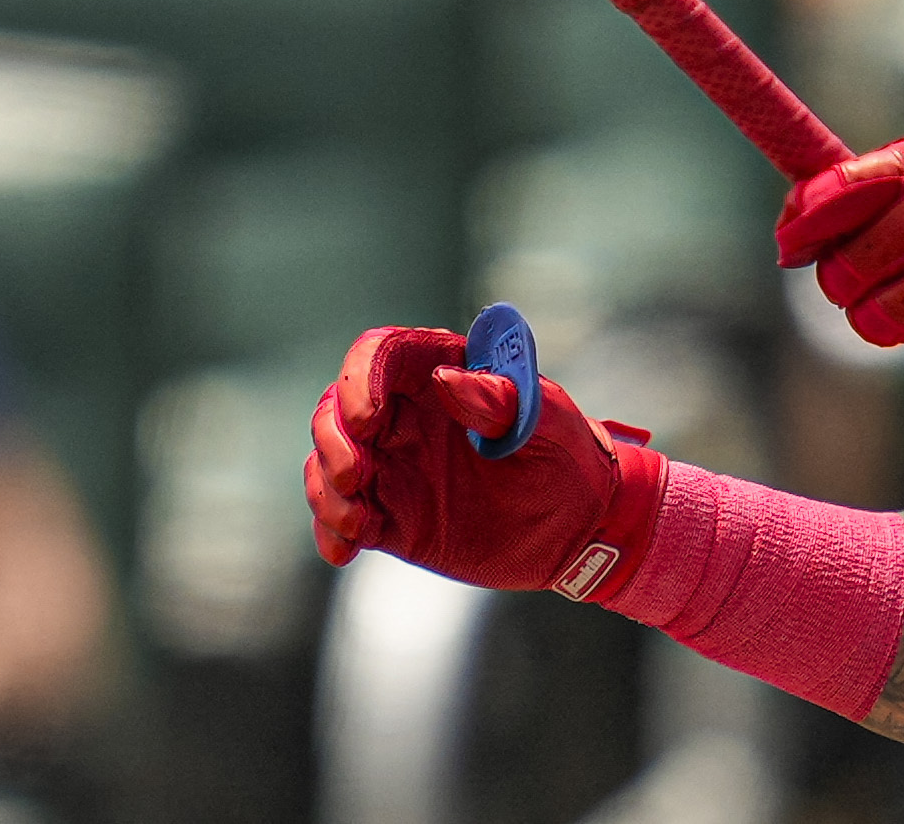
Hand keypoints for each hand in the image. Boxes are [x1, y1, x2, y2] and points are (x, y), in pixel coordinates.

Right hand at [304, 325, 664, 603]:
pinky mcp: (391, 515)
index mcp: (443, 374)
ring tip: (355, 519)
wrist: (579, 525)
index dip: (362, 378)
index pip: (381, 354)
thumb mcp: (547, 422)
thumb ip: (500, 399)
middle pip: (338, 406)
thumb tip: (445, 379)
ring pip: (329, 459)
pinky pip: (342, 516)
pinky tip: (344, 549)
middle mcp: (407, 415)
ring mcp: (394, 466)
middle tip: (356, 474)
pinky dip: (331, 529)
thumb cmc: (568, 455)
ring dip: (325, 486)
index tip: (369, 418)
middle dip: (332, 437)